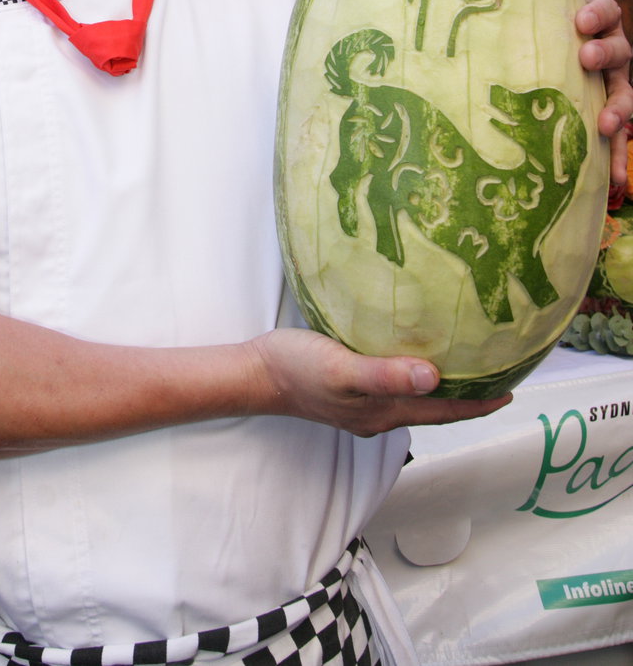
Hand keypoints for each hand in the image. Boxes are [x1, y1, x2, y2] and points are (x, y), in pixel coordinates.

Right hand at [250, 328, 510, 436]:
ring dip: (442, 385)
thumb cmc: (297, 368)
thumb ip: (386, 374)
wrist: (255, 374)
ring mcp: (363, 403)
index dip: (479, 404)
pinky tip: (411, 354)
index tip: (512, 392)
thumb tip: (435, 377)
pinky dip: (413, 374)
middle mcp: (380, 412)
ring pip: (414, 398)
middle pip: (434, 408)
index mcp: (384, 411)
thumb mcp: (341, 368)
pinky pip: (393, 385)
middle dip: (467, 395)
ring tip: (465, 362)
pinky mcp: (348, 389)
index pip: (444, 411)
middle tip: (497, 372)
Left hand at [553, 0, 631, 192]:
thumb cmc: (551, 23)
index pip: (606, 12)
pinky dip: (620, 158)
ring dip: (620, 110)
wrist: (554, 52)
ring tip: (606, 124)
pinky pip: (620, 140)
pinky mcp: (608, 119)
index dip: (597, 14)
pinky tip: (616, 182)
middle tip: (586, 59)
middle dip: (607, 55)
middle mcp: (613, 54)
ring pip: (627, 98)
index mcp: (598, 21)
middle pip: (621, 53)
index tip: (578, 20)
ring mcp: (614, 87)